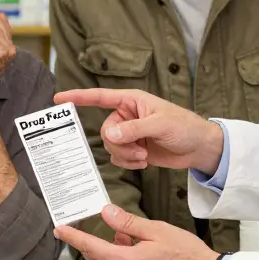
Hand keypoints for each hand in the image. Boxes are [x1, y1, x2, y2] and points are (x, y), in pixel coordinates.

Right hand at [54, 88, 223, 174]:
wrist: (199, 148)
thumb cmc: (184, 127)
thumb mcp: (160, 125)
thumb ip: (134, 129)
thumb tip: (110, 134)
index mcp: (131, 101)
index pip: (99, 97)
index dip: (78, 97)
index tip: (59, 99)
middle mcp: (127, 116)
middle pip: (105, 131)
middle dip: (120, 144)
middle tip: (139, 149)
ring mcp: (130, 133)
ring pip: (110, 147)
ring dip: (126, 155)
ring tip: (144, 155)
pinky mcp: (134, 149)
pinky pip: (118, 158)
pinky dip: (129, 162)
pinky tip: (145, 161)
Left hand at [55, 205, 217, 259]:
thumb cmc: (188, 255)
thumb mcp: (157, 231)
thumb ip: (128, 223)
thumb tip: (106, 213)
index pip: (91, 247)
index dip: (73, 237)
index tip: (60, 230)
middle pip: (97, 259)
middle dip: (90, 243)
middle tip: (86, 228)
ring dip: (109, 251)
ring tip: (123, 235)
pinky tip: (134, 249)